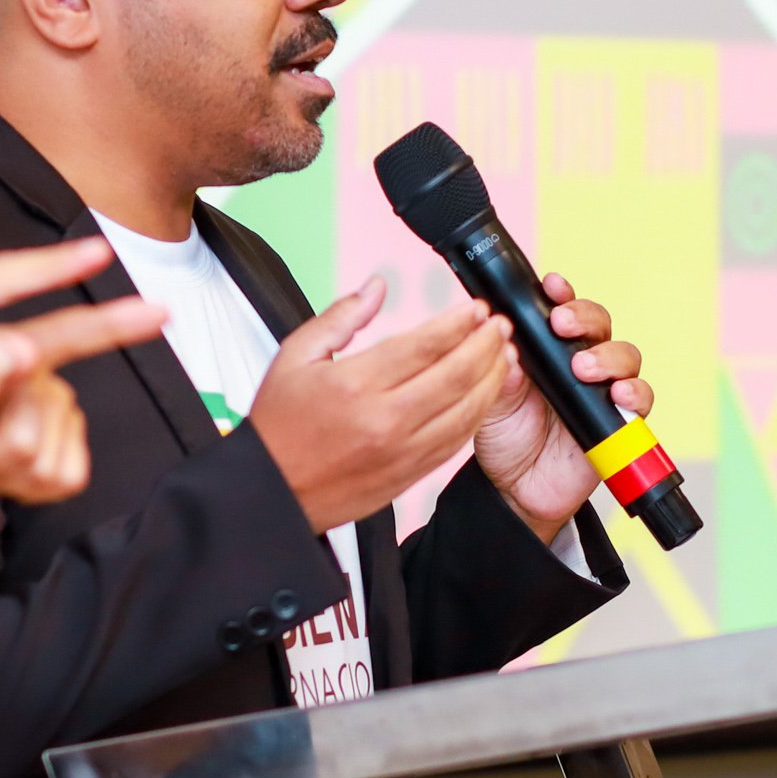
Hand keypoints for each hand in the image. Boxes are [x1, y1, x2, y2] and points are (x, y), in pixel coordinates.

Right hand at [246, 279, 511, 532]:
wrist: (272, 491)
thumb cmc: (279, 425)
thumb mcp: (295, 356)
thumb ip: (341, 317)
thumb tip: (377, 286)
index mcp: (355, 384)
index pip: (425, 345)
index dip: (459, 323)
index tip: (476, 308)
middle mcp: (385, 420)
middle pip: (457, 376)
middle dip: (486, 345)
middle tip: (499, 325)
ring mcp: (402, 452)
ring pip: (467, 411)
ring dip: (493, 379)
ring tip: (504, 355)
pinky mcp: (409, 476)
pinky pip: (456, 441)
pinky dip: (477, 415)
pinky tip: (485, 395)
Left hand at [469, 272, 650, 541]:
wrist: (515, 488)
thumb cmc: (505, 435)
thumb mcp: (491, 401)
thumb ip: (499, 373)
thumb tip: (504, 342)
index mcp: (547, 348)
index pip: (562, 308)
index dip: (562, 293)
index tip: (551, 286)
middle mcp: (580, 361)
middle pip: (599, 324)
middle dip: (584, 318)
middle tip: (562, 326)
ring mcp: (603, 390)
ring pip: (624, 356)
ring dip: (609, 356)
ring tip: (585, 369)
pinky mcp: (621, 421)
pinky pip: (642, 400)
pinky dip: (635, 393)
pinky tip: (619, 395)